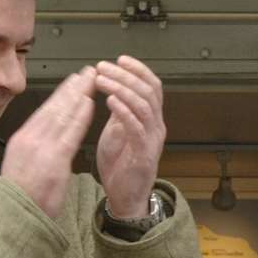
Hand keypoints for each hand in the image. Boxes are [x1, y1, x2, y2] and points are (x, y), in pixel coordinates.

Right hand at [0, 67, 96, 218]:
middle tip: (86, 72)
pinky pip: (70, 132)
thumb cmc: (21, 198)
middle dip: (72, 87)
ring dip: (79, 94)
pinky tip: (89, 102)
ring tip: (91, 80)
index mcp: (22, 140)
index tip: (72, 82)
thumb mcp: (22, 167)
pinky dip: (80, 115)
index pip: (45, 111)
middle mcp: (29, 139)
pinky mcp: (54, 160)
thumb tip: (47, 139)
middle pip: (54, 107)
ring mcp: (41, 148)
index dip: (61, 94)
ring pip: (62, 114)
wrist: (14, 217)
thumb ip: (36, 150)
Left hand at [94, 55, 165, 217]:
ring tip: (102, 80)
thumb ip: (120, 112)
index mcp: (150, 119)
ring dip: (121, 89)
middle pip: (149, 91)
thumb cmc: (120, 166)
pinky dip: (123, 111)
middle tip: (104, 66)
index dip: (138, 70)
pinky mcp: (143, 155)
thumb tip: (113, 89)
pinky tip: (110, 101)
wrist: (125, 198)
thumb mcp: (118, 132)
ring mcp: (152, 140)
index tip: (120, 59)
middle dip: (126, 75)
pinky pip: (136, 128)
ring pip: (144, 106)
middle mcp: (156, 127)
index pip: (152, 86)